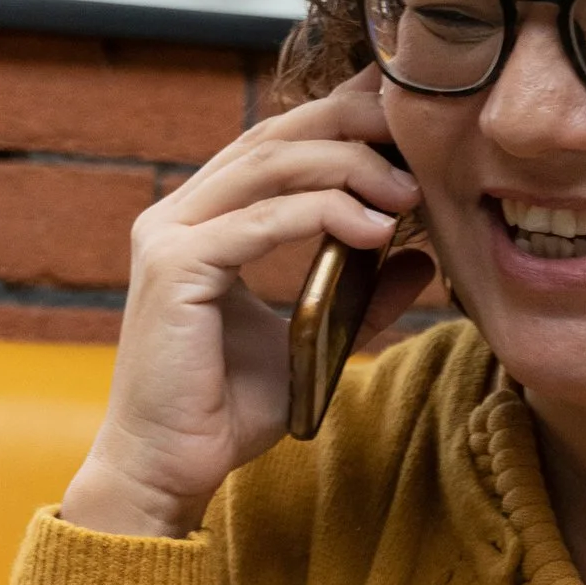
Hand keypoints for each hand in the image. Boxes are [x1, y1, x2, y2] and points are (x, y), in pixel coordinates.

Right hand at [59, 70, 432, 540]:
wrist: (166, 469)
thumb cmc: (223, 412)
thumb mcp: (309, 339)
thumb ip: (358, 298)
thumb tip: (419, 261)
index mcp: (201, 220)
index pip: (275, 144)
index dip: (339, 118)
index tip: (401, 116)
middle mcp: (177, 215)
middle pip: (273, 137)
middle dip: (349, 123)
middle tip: (414, 133)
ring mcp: (168, 236)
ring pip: (270, 168)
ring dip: (347, 168)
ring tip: (406, 191)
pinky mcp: (174, 269)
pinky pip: (260, 222)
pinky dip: (322, 215)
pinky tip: (374, 230)